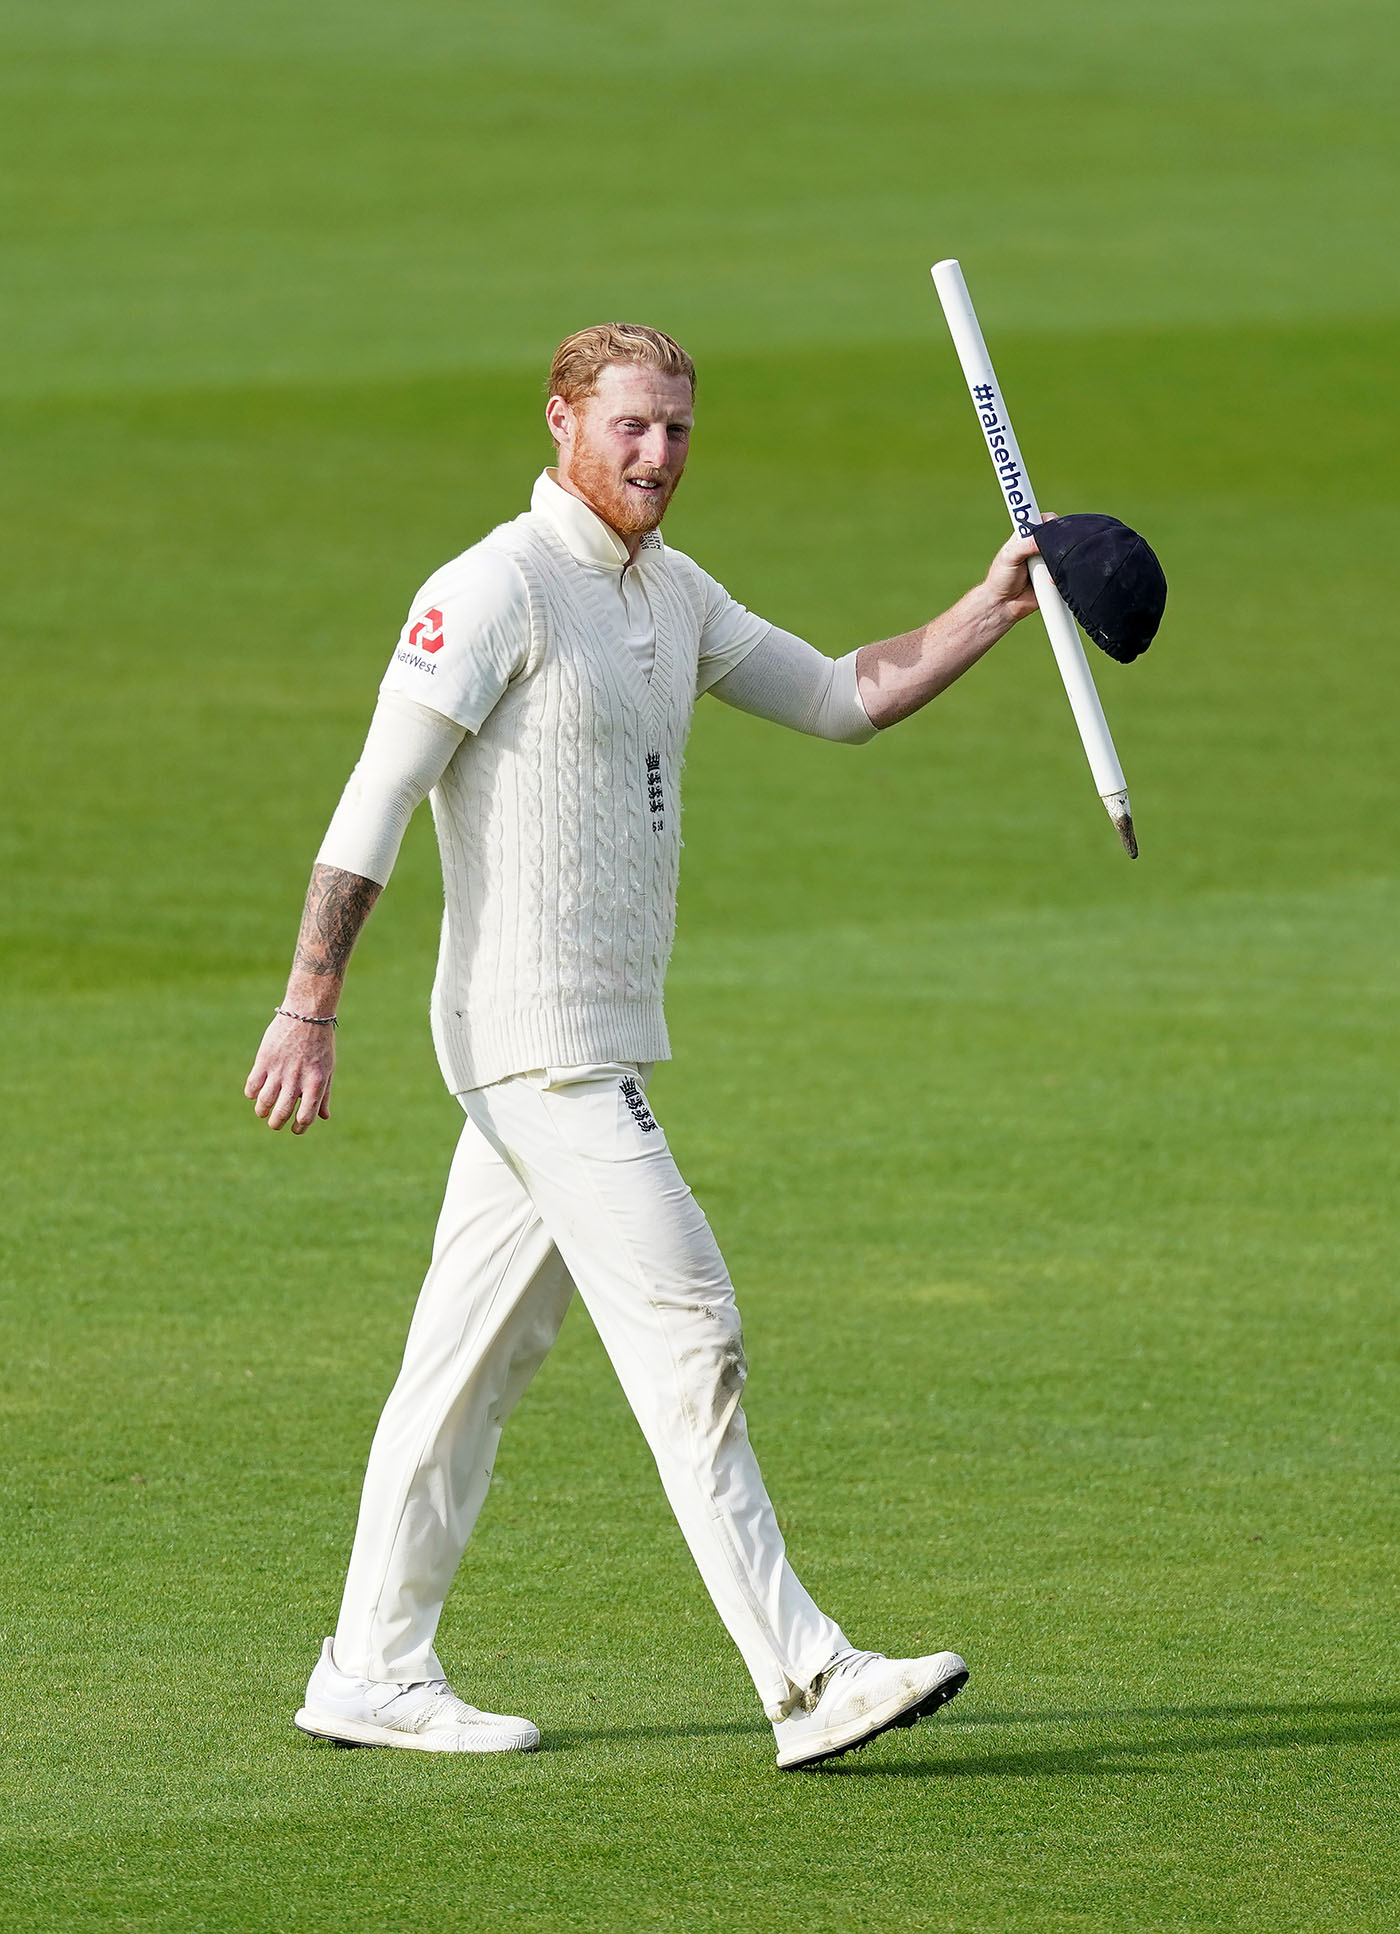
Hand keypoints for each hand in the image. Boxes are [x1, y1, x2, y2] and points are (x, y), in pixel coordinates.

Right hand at [245, 1012, 335, 1133]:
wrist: (307, 1013)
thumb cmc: (320, 1043)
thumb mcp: (327, 1069)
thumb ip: (324, 1095)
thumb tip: (323, 1118)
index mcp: (315, 1083)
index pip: (306, 1118)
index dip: (299, 1128)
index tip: (295, 1128)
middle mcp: (297, 1080)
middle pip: (281, 1114)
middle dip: (276, 1124)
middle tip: (275, 1123)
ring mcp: (279, 1070)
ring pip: (263, 1103)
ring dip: (262, 1111)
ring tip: (263, 1110)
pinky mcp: (264, 1060)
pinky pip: (252, 1086)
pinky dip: (251, 1094)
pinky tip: (256, 1092)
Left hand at [981, 513, 1057, 623]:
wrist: (1004, 605)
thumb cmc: (1001, 578)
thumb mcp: (1009, 556)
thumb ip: (1024, 544)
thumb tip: (1043, 539)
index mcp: (1027, 536)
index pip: (1046, 520)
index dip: (1050, 522)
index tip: (1049, 530)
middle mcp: (1040, 547)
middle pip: (1059, 535)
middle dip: (1058, 543)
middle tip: (1046, 555)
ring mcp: (1049, 562)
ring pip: (1065, 554)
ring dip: (1059, 561)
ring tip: (1042, 573)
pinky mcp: (1055, 576)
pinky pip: (1066, 572)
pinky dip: (1062, 575)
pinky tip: (1049, 581)